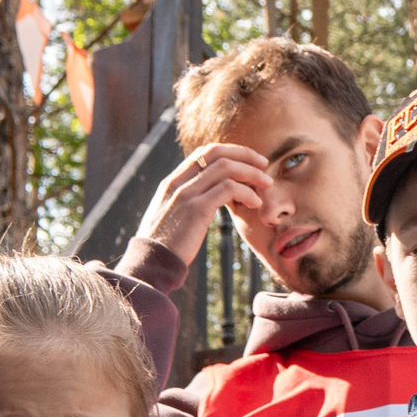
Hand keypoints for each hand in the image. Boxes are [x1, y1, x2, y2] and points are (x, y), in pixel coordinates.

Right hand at [134, 145, 272, 265]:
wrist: (150, 264)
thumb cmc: (164, 246)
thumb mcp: (171, 216)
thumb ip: (185, 202)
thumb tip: (207, 201)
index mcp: (172, 181)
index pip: (204, 152)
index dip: (230, 151)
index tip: (248, 161)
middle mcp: (178, 182)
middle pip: (218, 152)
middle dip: (245, 155)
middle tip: (264, 165)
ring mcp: (186, 194)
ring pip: (226, 167)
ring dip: (252, 174)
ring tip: (266, 185)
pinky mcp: (196, 209)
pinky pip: (229, 189)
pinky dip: (247, 193)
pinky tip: (254, 204)